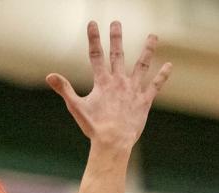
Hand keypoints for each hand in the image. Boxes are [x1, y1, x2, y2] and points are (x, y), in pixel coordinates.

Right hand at [46, 21, 171, 150]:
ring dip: (147, 50)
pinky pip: (155, 85)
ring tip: (153, 36)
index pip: (96, 55)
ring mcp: (133, 90)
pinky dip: (162, 75)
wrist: (113, 142)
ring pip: (142, 65)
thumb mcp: (76, 107)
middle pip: (118, 55)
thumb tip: (49, 76)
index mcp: (102, 82)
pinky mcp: (144, 101)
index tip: (93, 24)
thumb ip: (64, 89)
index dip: (93, 39)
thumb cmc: (94, 127)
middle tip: (116, 23)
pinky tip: (169, 65)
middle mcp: (119, 82)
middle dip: (116, 37)